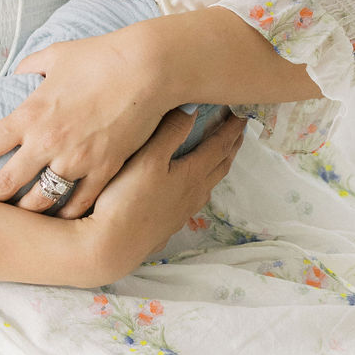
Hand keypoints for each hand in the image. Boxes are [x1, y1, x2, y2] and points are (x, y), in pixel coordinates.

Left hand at [0, 29, 166, 218]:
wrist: (146, 69)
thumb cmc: (100, 57)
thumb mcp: (56, 54)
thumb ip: (31, 66)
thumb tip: (18, 73)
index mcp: (30, 113)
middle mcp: (47, 143)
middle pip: (4, 185)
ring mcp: (76, 161)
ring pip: (39, 202)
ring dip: (25, 211)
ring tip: (19, 215)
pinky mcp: (104, 170)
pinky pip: (78, 204)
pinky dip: (66, 214)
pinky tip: (59, 218)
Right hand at [80, 108, 245, 280]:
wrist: (112, 246)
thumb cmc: (127, 198)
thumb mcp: (148, 158)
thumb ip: (171, 132)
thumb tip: (194, 107)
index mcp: (191, 175)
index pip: (218, 147)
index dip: (230, 130)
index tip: (242, 116)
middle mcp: (192, 195)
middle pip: (219, 167)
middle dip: (230, 147)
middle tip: (239, 133)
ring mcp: (181, 213)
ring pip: (207, 187)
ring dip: (217, 168)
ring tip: (220, 158)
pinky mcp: (167, 226)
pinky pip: (193, 201)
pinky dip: (200, 187)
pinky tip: (190, 191)